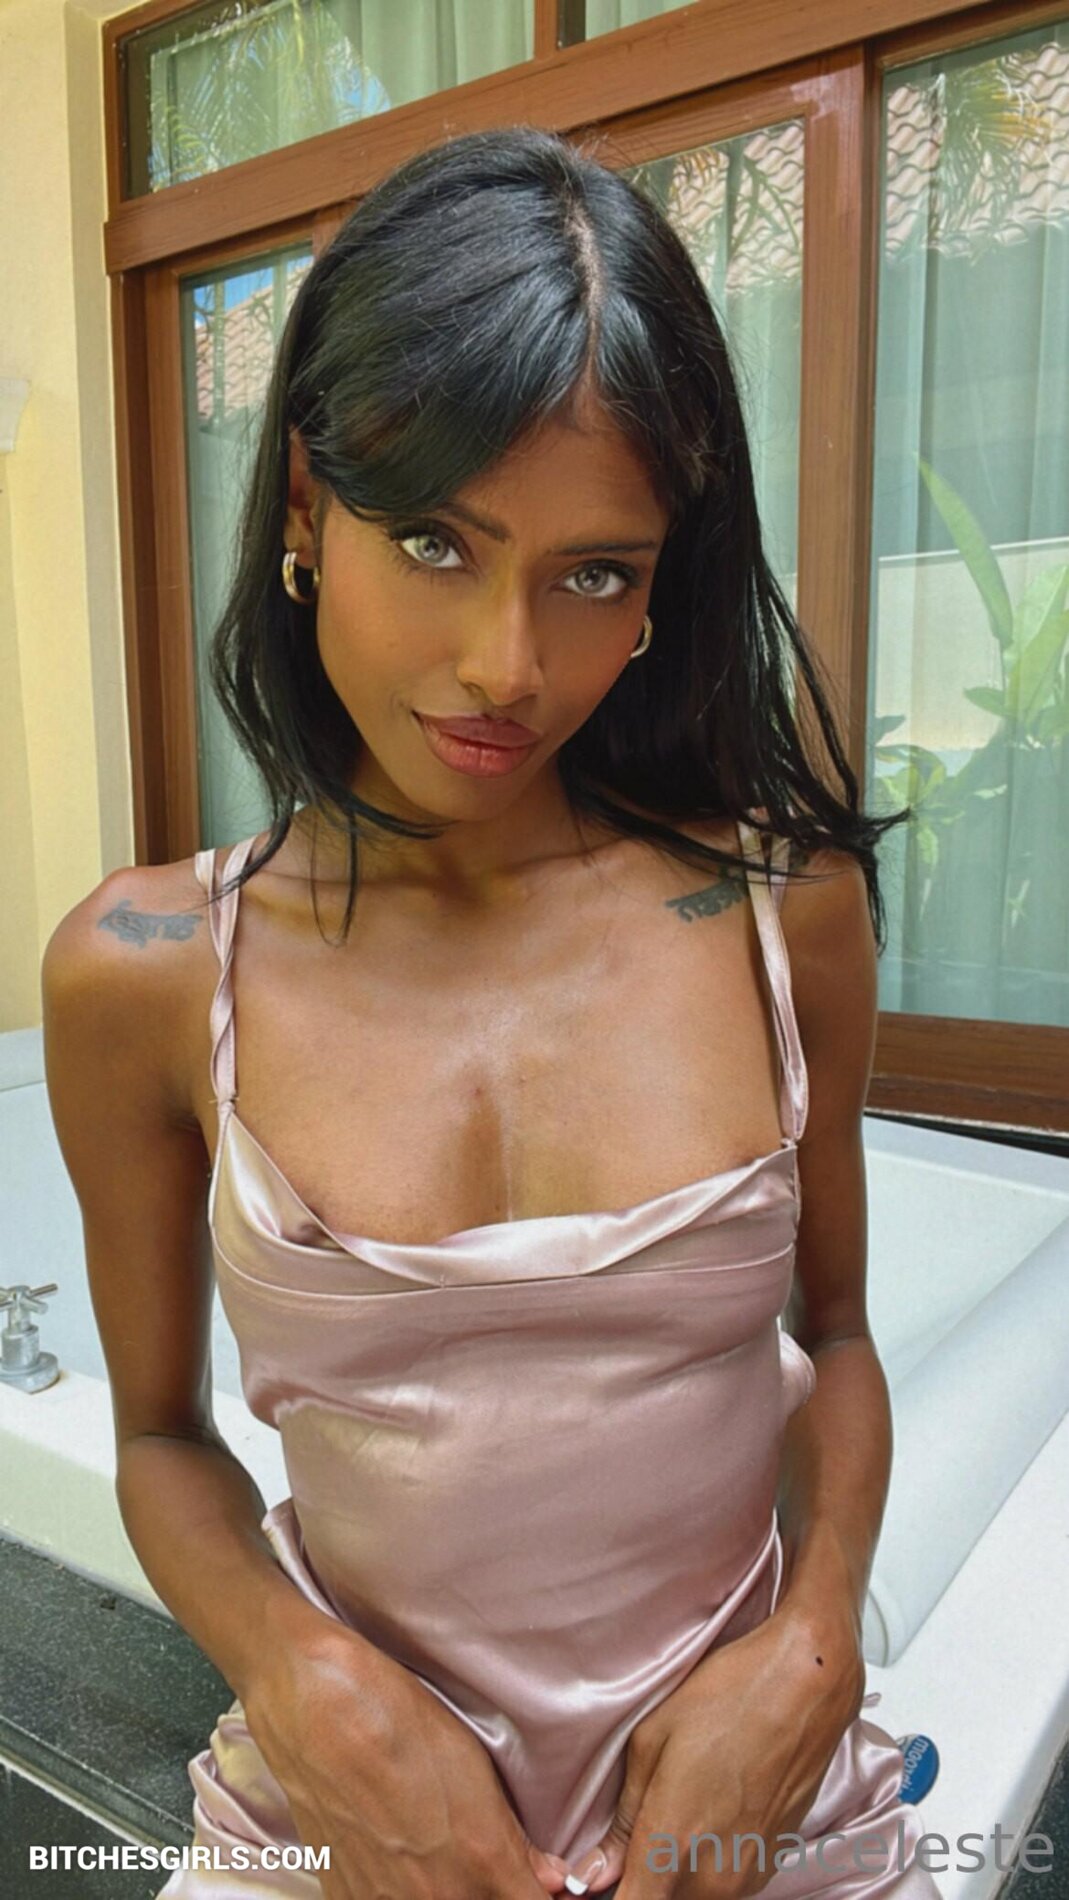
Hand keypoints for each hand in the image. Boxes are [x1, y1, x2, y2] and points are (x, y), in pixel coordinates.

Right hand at [243, 1618, 574, 1897]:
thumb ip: (514, 1841)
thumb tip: (546, 1879)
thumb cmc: (399, 1721)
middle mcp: (436, 1897)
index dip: (533, 1890)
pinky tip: (395, 1858)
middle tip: (481, 1857)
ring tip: (431, 1851)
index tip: (530, 1877)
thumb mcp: (474, 1767)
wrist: (316, 1706)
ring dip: (446, 1892)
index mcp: (482, 1860)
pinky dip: (397, 1893)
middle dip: (490, 1888)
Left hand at [566, 1612, 864, 1897]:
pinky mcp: (771, 1865)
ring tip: (682, 1805)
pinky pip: (723, 1881)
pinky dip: (709, 1862)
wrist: (806, 1685)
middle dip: (643, 1876)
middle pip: (662, 1899)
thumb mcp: (652, 1741)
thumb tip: (593, 1874)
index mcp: (672, 1843)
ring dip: (677, 1870)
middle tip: (639, 1825)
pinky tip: (713, 1808)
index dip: (608, 1890)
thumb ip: (623, 1821)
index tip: (599, 1876)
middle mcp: (712, 1876)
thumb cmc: (726, 1698)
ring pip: (692, 1894)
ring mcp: (746, 1876)